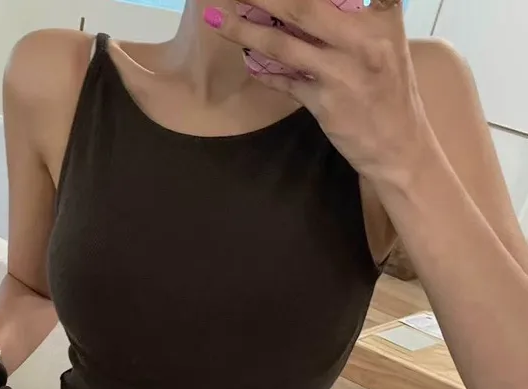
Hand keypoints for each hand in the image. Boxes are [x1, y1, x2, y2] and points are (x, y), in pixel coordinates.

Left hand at [205, 0, 431, 186]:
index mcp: (382, 17)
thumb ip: (354, 19)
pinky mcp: (325, 103)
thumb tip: (297, 9)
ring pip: (283, 44)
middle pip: (303, 6)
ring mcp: (342, 72)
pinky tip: (246, 59)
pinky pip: (284, 81)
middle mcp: (363, 39)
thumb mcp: (386, 43)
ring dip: (245, 30)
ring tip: (218, 18)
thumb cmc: (390, 91)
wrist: (399, 146)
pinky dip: (263, 70)